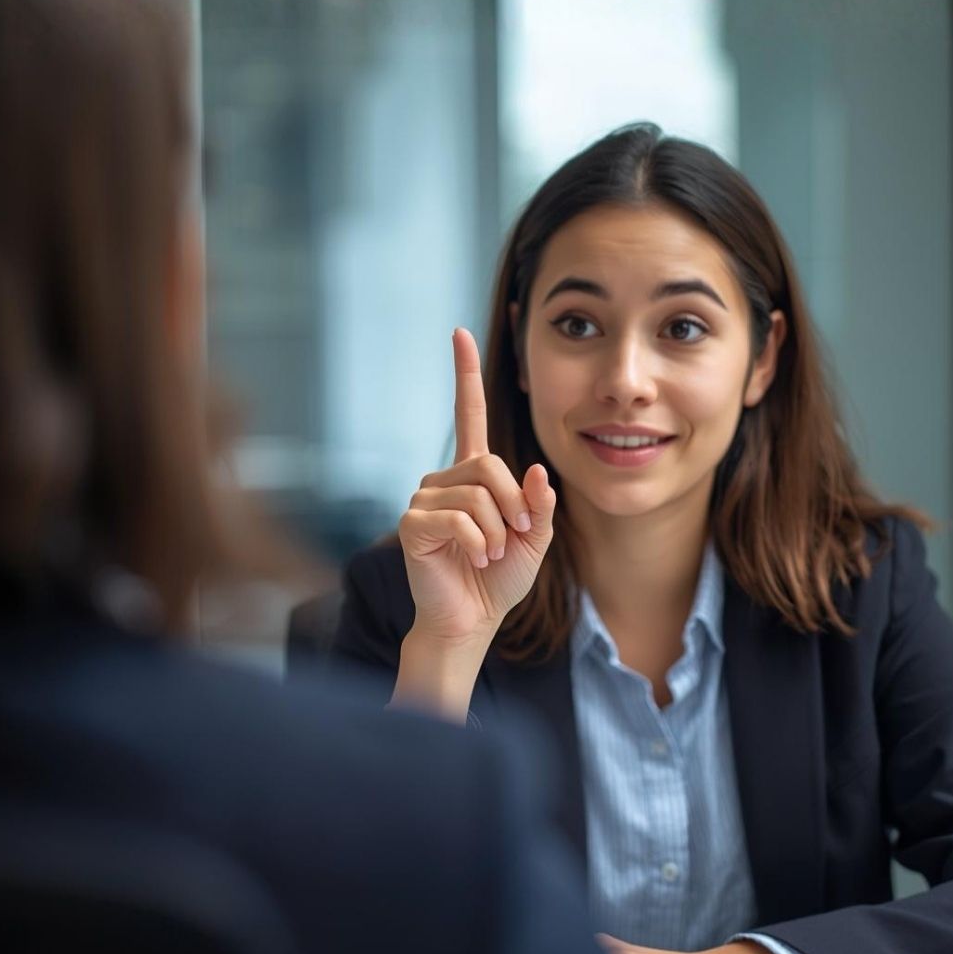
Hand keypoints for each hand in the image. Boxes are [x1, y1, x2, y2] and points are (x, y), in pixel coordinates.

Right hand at [397, 328, 556, 646]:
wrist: (471, 620)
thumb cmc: (499, 579)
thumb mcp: (535, 538)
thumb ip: (539, 504)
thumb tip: (535, 470)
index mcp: (473, 475)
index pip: (468, 414)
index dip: (465, 374)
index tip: (459, 333)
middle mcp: (444, 479)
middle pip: (489, 464)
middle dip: (514, 504)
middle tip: (514, 536)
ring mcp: (424, 498)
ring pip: (477, 494)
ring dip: (497, 530)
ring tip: (490, 554)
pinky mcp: (412, 523)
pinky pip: (459, 519)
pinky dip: (478, 543)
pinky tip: (474, 559)